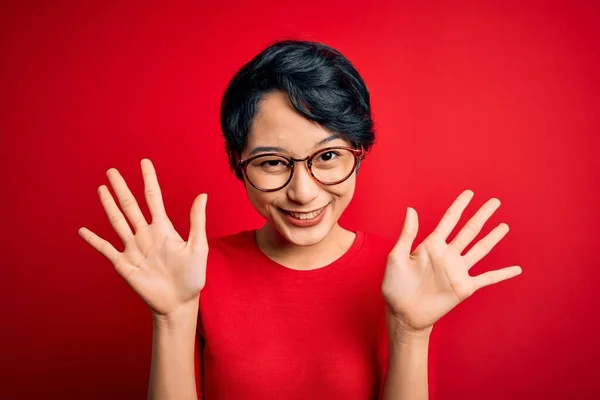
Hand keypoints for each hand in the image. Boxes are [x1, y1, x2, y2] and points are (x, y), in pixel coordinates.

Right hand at [78, 158, 208, 316]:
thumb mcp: (198, 247)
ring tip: (101, 189)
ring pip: (118, 222)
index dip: (149, 179)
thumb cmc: (192, 277)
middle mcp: (146, 235)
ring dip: (108, 205)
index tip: (144, 162)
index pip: (154, 198)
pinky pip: (106, 249)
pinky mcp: (124, 264)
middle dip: (121, 188)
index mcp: (164, 229)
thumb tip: (202, 195)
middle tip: (112, 170)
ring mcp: (134, 248)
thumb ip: (197, 222)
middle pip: (131, 205)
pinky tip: (83, 230)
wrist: (179, 303)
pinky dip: (94, 241)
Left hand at [381, 190, 521, 332]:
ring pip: (480, 250)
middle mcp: (447, 255)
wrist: (402, 313)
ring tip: (504, 226)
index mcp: (431, 245)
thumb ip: (407, 234)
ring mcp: (457, 271)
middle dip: (482, 215)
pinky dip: (502, 274)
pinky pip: (487, 278)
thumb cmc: (395, 286)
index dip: (459, 206)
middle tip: (495, 201)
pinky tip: (516, 269)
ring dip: (492, 238)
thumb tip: (410, 209)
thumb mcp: (397, 257)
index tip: (469, 193)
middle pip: (469, 230)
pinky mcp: (464, 287)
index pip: (449, 220)